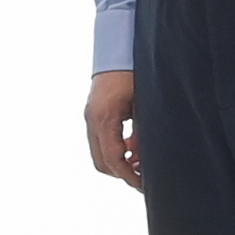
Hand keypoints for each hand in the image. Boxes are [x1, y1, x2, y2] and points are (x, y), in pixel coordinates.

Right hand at [83, 69, 141, 187]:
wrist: (119, 50)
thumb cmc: (133, 73)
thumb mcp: (143, 104)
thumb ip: (143, 133)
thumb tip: (144, 157)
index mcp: (105, 118)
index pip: (113, 158)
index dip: (128, 175)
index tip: (143, 184)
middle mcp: (93, 119)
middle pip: (102, 162)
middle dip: (122, 173)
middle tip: (142, 178)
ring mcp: (90, 116)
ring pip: (100, 153)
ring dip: (118, 162)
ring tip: (139, 161)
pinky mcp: (93, 113)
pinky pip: (100, 140)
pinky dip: (114, 149)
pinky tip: (132, 145)